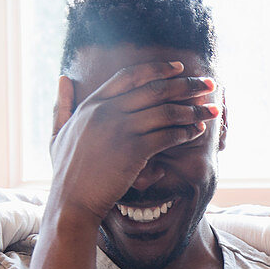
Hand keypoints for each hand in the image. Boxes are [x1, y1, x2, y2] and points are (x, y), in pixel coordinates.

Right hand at [47, 62, 219, 224]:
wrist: (70, 201)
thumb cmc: (66, 172)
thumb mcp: (57, 133)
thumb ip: (62, 105)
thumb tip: (63, 78)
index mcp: (92, 104)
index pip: (130, 76)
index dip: (158, 69)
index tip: (179, 67)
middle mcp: (107, 111)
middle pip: (155, 89)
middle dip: (187, 84)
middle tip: (209, 84)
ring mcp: (119, 129)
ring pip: (166, 111)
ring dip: (194, 110)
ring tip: (212, 110)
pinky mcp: (132, 150)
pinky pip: (167, 135)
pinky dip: (186, 132)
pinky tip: (198, 132)